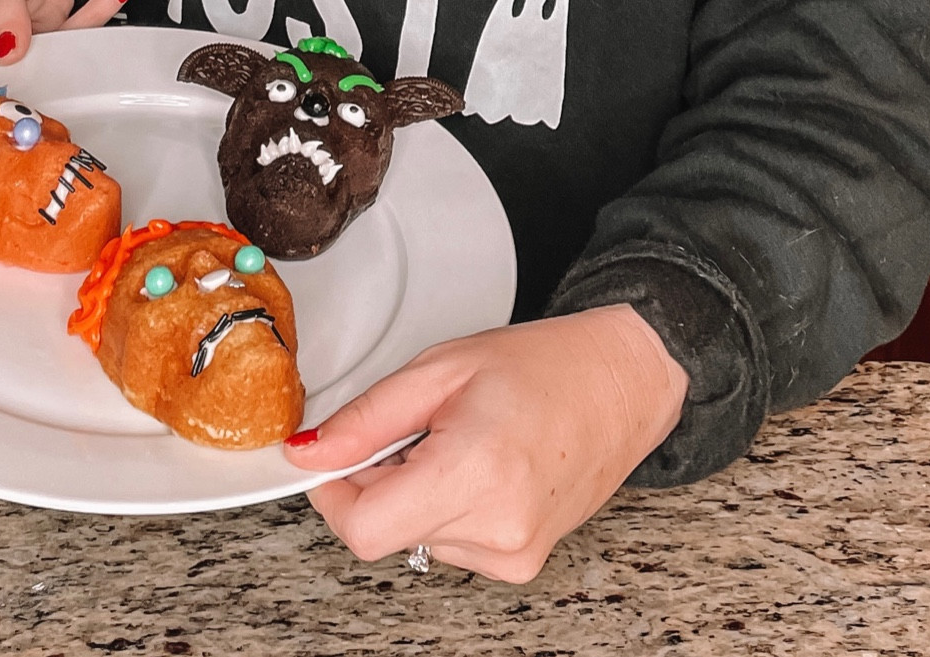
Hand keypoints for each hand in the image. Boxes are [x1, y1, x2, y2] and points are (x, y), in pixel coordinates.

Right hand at [0, 0, 129, 65]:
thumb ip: (1, 5)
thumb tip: (7, 50)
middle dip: (21, 89)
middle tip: (51, 78)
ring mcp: (8, 46)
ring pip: (33, 74)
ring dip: (64, 60)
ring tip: (88, 40)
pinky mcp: (42, 39)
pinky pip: (67, 45)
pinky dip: (91, 25)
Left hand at [285, 306, 688, 582]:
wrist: (622, 383)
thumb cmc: (545, 365)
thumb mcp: (441, 369)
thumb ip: (366, 418)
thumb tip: (307, 453)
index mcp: (474, 471)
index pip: (363, 528)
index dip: (334, 491)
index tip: (334, 456)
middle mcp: (497, 528)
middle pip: (386, 531)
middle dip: (381, 480)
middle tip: (419, 428)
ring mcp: (513, 553)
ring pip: (416, 536)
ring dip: (418, 492)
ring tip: (463, 440)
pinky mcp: (522, 564)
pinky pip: (450, 544)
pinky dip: (449, 507)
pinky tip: (484, 467)